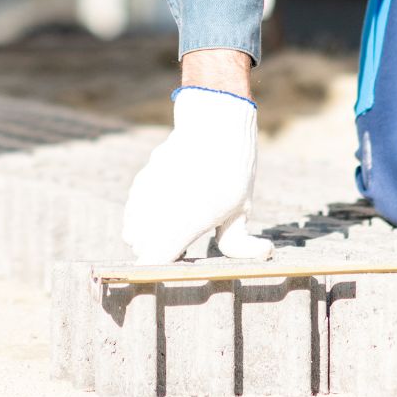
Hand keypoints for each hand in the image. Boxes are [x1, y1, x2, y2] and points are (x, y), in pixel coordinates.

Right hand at [119, 79, 273, 264]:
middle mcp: (159, 208)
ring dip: (149, 237)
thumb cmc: (231, 170)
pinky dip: (142, 219)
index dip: (163, 270)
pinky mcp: (141, 183)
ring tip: (173, 230)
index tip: (179, 266)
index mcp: (184, 222)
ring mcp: (146, 194)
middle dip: (159, 254)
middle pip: (141, 250)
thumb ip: (241, 242)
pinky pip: (132, 214)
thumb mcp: (241, 208)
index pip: (152, 260)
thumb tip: (265, 254)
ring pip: (133, 232)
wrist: (212, 126)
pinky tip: (164, 213)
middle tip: (184, 248)